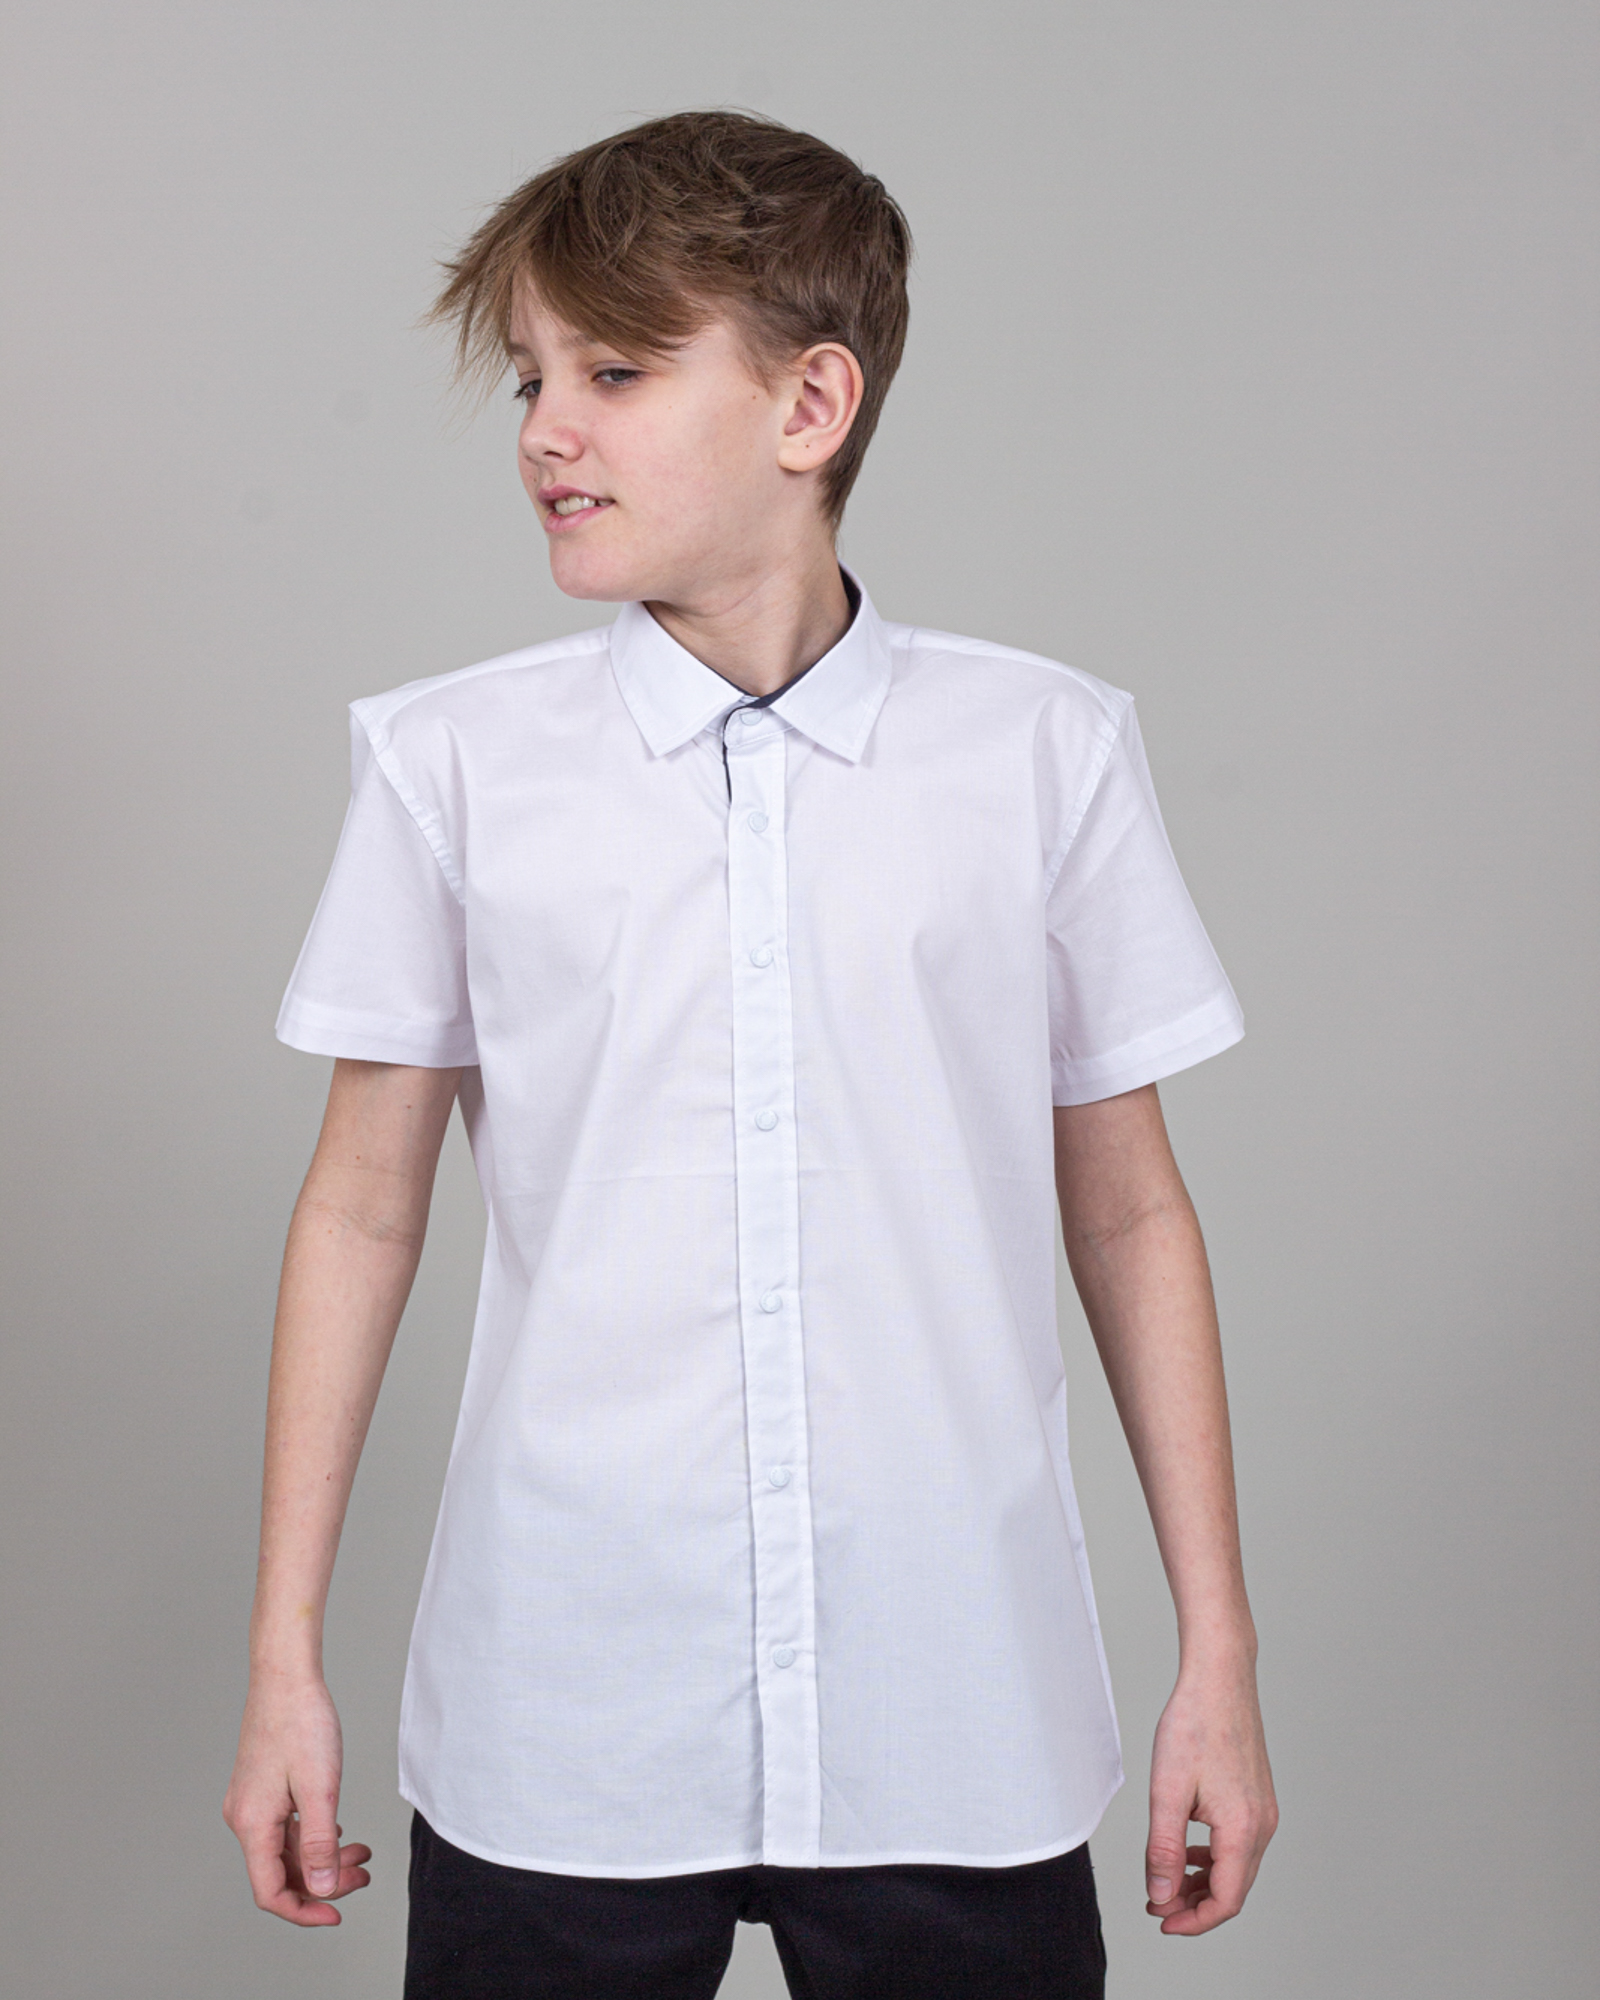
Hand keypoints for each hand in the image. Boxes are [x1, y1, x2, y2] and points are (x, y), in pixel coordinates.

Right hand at [223, 1672, 371, 1924]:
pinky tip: (337, 1832)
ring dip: (322, 1858)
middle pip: (280, 1872)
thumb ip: (319, 1843)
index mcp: (252, 1824)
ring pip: (285, 1849)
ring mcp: (251, 1802)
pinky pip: (284, 1828)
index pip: (271, 1891)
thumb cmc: (301, 1721)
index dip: (304, 1910)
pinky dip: (313, 1836)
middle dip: (322, 1881)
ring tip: (361, 1854)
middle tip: (362, 1877)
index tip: (337, 1915)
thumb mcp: (320, 1788)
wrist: (286, 1675)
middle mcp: (244, 1817)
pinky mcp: (261, 1787)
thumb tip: (320, 1889)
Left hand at [1144, 1657, 1276, 1935]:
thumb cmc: (1193, 1724)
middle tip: (1156, 1903)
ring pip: (1237, 1868)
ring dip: (1204, 1883)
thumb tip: (1161, 1894)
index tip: (1160, 1920)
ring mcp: (1264, 1812)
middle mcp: (1262, 1826)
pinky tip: (1187, 1850)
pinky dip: (1214, 1858)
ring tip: (1166, 1880)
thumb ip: (1164, 1849)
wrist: (1220, 1678)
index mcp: (1243, 1829)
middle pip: (1234, 1890)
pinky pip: (1239, 1845)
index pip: (1225, 1901)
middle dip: (1195, 1905)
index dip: (1193, 1921)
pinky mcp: (1258, 1799)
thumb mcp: (1167, 1790)